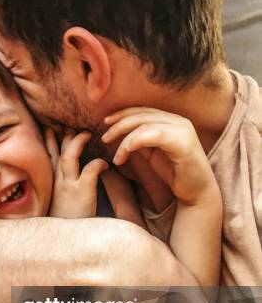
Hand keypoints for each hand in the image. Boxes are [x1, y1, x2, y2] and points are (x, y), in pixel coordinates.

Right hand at [46, 128, 107, 217]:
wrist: (62, 243)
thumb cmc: (63, 225)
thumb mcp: (56, 207)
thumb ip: (59, 193)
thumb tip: (65, 187)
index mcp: (50, 183)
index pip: (47, 156)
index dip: (48, 141)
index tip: (50, 128)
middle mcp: (56, 181)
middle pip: (57, 150)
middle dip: (62, 134)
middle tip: (68, 123)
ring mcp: (68, 185)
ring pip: (70, 155)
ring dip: (78, 142)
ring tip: (87, 135)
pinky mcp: (82, 192)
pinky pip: (91, 169)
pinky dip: (99, 163)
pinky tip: (106, 165)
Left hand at [101, 108, 217, 205]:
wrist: (197, 192)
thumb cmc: (175, 172)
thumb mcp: (153, 153)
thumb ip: (140, 140)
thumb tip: (120, 133)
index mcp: (172, 120)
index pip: (143, 111)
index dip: (122, 114)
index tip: (105, 122)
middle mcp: (178, 121)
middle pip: (142, 115)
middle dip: (119, 125)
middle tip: (104, 137)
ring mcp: (182, 130)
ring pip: (145, 125)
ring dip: (124, 139)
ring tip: (115, 155)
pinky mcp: (183, 142)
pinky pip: (153, 136)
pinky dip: (135, 142)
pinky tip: (125, 152)